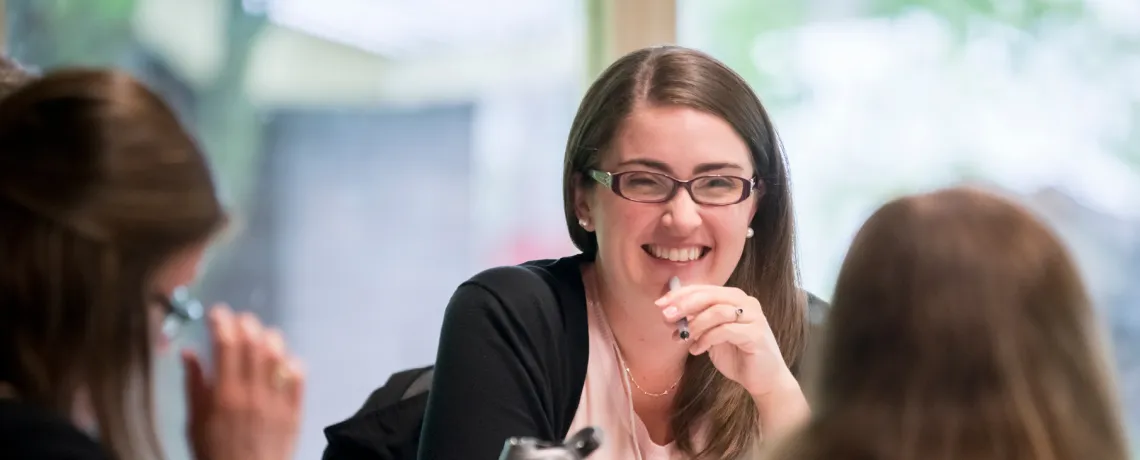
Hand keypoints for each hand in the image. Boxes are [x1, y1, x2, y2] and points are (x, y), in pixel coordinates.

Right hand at [183, 306, 304, 459]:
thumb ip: (194, 385)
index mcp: (224, 394)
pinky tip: (284, 359)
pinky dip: (292, 363)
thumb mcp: (195, 422)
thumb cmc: (214, 453)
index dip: (221, 322)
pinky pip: (299, 378)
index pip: (226, 344)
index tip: (216, 313)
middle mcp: (253, 393)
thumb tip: (188, 352)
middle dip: (246, 324)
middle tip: (240, 320)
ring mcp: (277, 401)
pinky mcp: (295, 411)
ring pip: (279, 356)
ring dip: (270, 339)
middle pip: (254, 344)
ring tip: (261, 335)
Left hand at [656, 285, 790, 397]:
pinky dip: (706, 339)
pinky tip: (696, 350)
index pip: (704, 288)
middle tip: (667, 317)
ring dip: (694, 324)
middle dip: (684, 305)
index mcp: (734, 298)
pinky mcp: (756, 334)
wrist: (763, 380)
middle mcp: (746, 302)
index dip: (680, 294)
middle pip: (711, 295)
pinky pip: (725, 331)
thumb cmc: (737, 356)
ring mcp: (753, 317)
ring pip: (718, 311)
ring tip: (681, 338)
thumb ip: (696, 322)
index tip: (660, 304)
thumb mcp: (710, 336)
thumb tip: (669, 313)